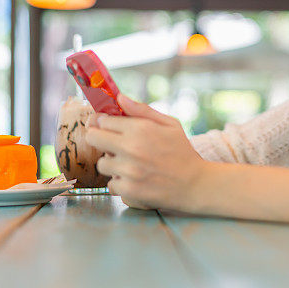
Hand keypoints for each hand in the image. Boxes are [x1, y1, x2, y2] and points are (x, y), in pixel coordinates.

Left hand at [85, 92, 207, 210]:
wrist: (195, 184)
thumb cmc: (183, 152)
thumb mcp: (170, 124)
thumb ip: (142, 110)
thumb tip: (120, 97)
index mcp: (140, 128)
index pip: (103, 120)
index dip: (104, 123)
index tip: (108, 127)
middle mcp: (131, 148)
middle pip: (93, 138)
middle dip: (100, 139)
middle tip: (112, 145)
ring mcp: (128, 170)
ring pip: (101, 164)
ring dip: (112, 164)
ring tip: (130, 165)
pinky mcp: (128, 190)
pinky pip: (111, 184)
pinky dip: (120, 183)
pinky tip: (135, 180)